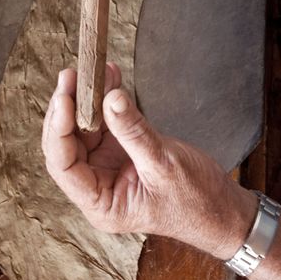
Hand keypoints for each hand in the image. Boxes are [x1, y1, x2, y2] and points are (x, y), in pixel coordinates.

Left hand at [41, 65, 256, 258]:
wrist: (221, 209)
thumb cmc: (195, 202)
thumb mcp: (164, 164)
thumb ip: (134, 132)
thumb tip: (109, 98)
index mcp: (101, 204)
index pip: (64, 166)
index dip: (59, 130)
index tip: (64, 98)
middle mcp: (97, 187)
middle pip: (67, 145)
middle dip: (67, 109)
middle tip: (71, 76)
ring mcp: (108, 169)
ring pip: (84, 131)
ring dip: (87, 100)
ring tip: (93, 71)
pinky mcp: (122, 153)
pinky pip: (106, 124)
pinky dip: (106, 102)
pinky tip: (110, 79)